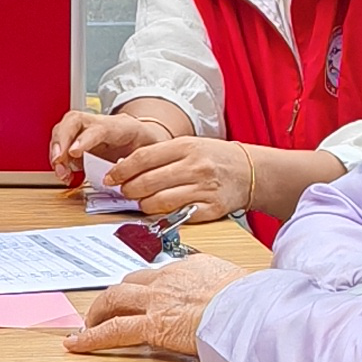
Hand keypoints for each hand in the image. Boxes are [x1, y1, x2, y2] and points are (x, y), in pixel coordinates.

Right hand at [48, 103, 188, 182]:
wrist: (143, 137)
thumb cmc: (146, 144)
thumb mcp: (152, 152)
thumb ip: (140, 164)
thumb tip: (132, 180)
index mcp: (120, 126)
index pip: (98, 128)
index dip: (84, 139)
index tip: (74, 152)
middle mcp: (99, 124)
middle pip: (73, 121)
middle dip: (61, 140)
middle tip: (58, 161)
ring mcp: (86, 131)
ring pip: (63, 130)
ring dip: (56, 152)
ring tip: (61, 172)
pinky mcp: (78, 141)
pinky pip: (62, 145)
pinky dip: (59, 161)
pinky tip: (65, 174)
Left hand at [63, 253, 243, 360]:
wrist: (248, 309)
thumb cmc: (253, 300)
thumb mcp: (241, 283)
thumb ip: (230, 288)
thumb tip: (240, 295)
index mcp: (192, 267)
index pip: (162, 274)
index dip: (149, 287)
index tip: (147, 295)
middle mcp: (168, 279)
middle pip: (132, 282)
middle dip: (117, 295)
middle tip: (107, 306)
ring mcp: (156, 301)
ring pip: (114, 299)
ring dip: (98, 311)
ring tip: (88, 323)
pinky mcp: (151, 325)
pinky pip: (113, 330)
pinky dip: (91, 337)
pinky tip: (77, 343)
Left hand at [102, 128, 255, 223]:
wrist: (249, 171)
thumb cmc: (215, 158)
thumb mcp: (190, 146)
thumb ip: (161, 155)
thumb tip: (128, 168)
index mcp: (187, 146)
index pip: (144, 158)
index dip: (123, 170)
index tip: (111, 177)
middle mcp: (195, 167)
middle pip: (148, 182)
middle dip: (129, 189)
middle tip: (124, 191)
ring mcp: (204, 189)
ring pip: (159, 201)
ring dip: (143, 204)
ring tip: (141, 201)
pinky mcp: (211, 209)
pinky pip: (179, 215)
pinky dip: (165, 215)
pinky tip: (160, 211)